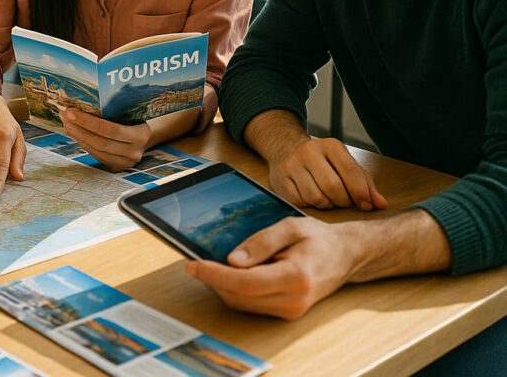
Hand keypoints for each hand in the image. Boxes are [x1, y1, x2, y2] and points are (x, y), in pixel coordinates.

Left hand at [59, 108, 151, 170]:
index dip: (88, 122)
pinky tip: (74, 132)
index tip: (71, 111)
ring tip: (66, 123)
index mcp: (140, 135)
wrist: (146, 137)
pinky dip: (83, 143)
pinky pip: (95, 155)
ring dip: (77, 135)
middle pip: (100, 142)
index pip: (110, 130)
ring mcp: (125, 162)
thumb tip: (82, 104)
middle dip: (79, 129)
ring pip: (95, 150)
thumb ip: (113, 111)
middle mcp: (133, 152)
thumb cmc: (136, 120)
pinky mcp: (116, 167)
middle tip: (64, 116)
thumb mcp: (131, 113)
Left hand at [186, 215, 356, 318]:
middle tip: (193, 263)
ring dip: (221, 287)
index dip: (215, 274)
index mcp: (295, 277)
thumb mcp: (290, 227)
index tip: (192, 264)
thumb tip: (232, 259)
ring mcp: (291, 310)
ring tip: (206, 267)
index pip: (245, 283)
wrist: (347, 256)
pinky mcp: (287, 312)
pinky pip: (252, 305)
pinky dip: (234, 291)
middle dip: (212, 280)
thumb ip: (261, 242)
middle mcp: (293, 300)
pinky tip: (227, 274)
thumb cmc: (319, 238)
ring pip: (243, 304)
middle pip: (239, 297)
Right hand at [268, 137, 386, 210]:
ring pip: (317, 198)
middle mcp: (309, 152)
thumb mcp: (345, 165)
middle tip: (344, 202)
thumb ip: (364, 183)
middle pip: (333, 187)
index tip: (365, 205)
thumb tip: (381, 204)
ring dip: (327, 205)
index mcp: (330, 145)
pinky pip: (301, 202)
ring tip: (327, 198)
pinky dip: (310, 205)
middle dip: (343, 201)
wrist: (285, 150)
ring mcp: (292, 165)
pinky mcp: (280, 180)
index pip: (351, 171)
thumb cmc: (322, 162)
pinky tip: (310, 197)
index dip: (361, 192)